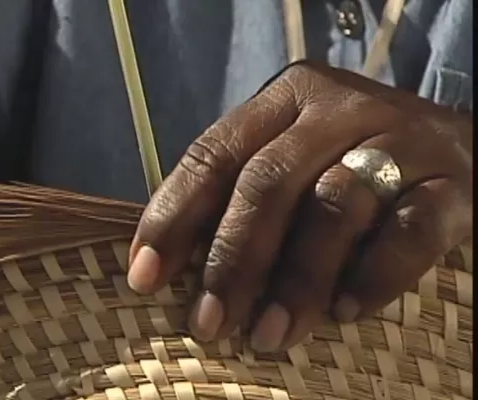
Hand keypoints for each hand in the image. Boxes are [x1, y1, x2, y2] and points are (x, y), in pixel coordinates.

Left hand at [127, 61, 471, 350]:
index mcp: (285, 99)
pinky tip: (344, 312)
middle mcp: (339, 109)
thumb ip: (240, 192)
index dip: (173, 217)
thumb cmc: (350, 161)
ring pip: (334, 207)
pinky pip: (408, 232)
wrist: (461, 145)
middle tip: (210, 323)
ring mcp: (401, 139)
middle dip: (232, 260)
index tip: (145, 276)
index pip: (214, 154)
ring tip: (270, 335)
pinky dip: (372, 276)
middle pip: (268, 182)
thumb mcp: (291, 158)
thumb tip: (170, 265)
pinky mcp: (453, 183)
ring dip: (296, 280)